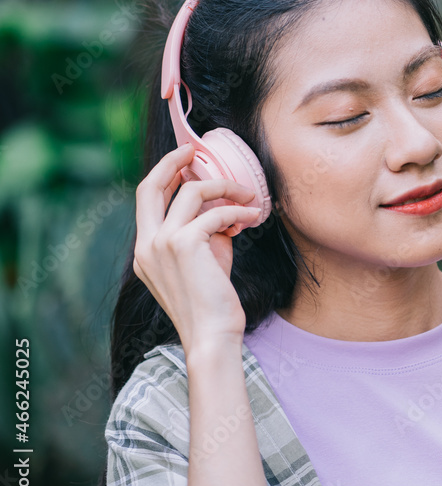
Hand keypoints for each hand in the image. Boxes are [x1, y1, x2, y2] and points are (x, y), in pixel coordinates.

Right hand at [132, 143, 262, 350]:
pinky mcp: (184, 245)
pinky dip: (237, 212)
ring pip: (192, 194)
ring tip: (249, 197)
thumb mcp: (202, 263)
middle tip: (197, 150)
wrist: (212, 335)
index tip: (184, 160)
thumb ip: (204, 233)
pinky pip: (216, 214)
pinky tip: (253, 218)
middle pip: (150, 186)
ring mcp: (161, 244)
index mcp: (145, 250)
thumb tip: (223, 208)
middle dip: (173, 161)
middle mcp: (147, 245)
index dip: (164, 174)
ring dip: (225, 188)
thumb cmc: (212, 303)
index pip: (145, 200)